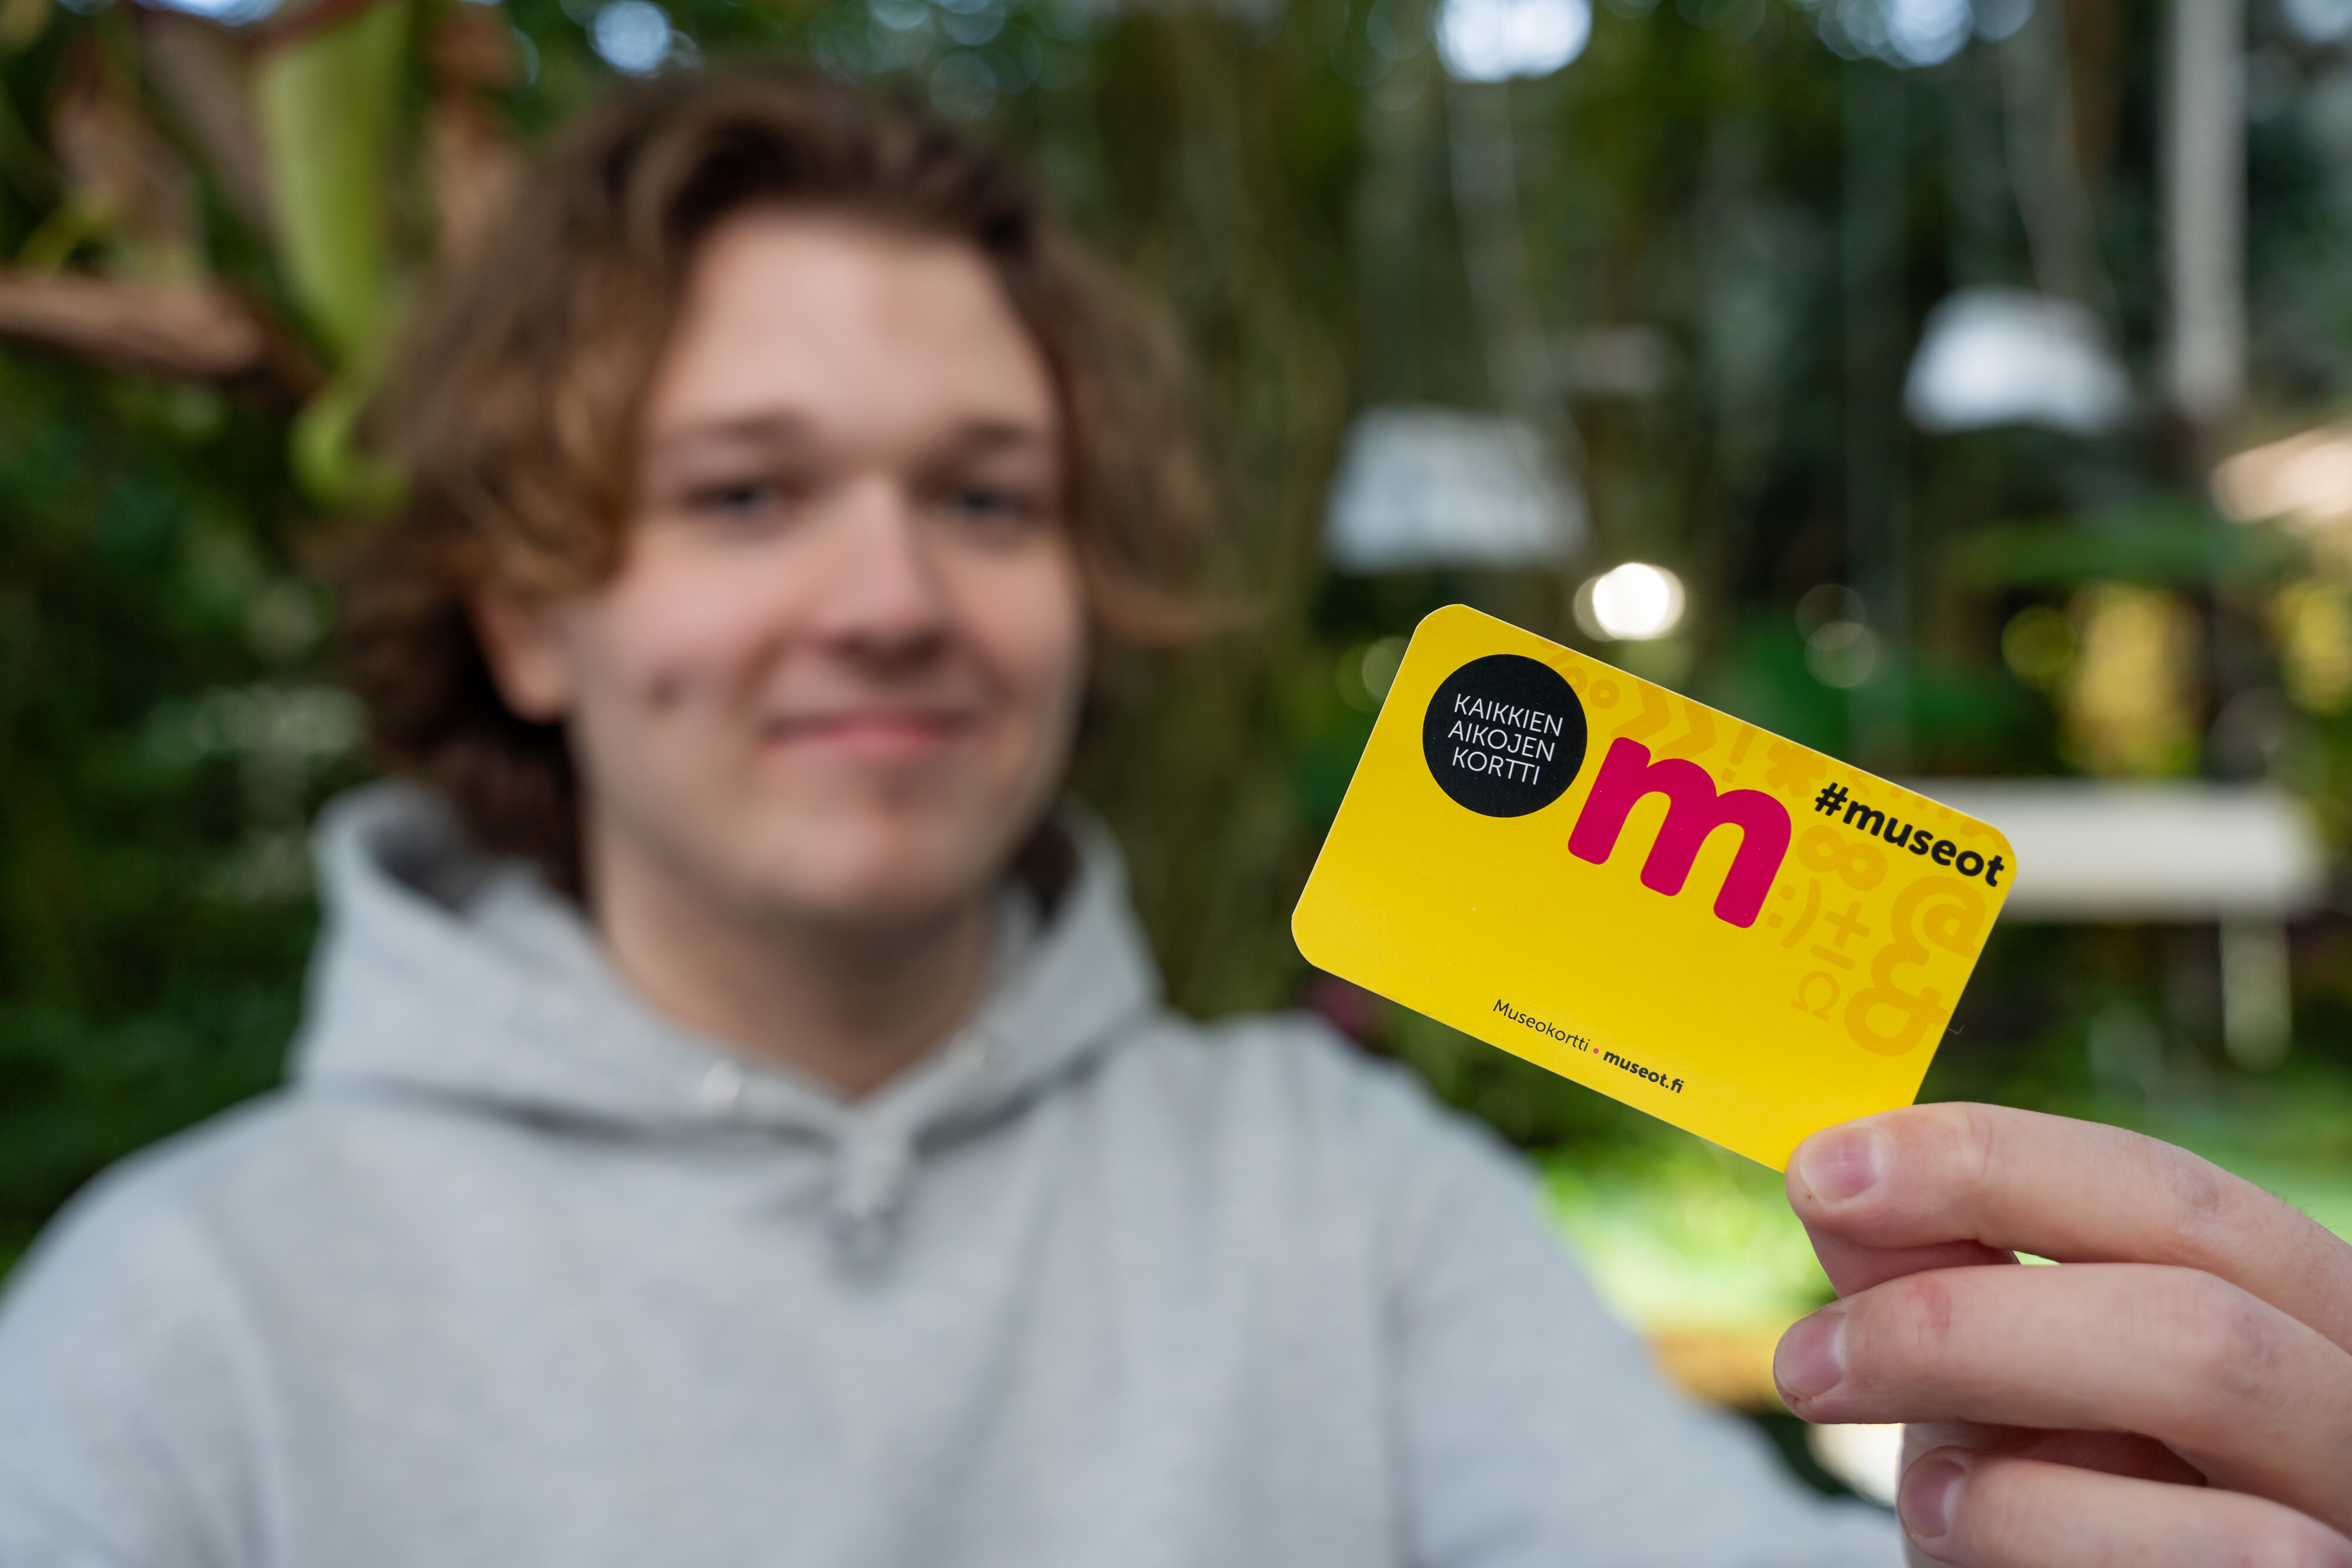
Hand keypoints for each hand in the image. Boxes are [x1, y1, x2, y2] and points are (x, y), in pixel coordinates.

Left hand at [1775, 1103, 2351, 1565]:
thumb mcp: (1995, 1394)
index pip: (2171, 1191)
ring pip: (2214, 1390)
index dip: (1994, 1160)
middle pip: (2195, 1303)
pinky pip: (2220, 1551)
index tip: (1822, 1171)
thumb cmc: (2051, 1523)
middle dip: (1967, 1317)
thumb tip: (1839, 1173)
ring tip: (1914, 1489)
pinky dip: (2041, 1532)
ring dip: (2006, 1434)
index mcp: (2293, 1312)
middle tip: (1807, 1361)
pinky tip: (1964, 1539)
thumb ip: (1942, 1282)